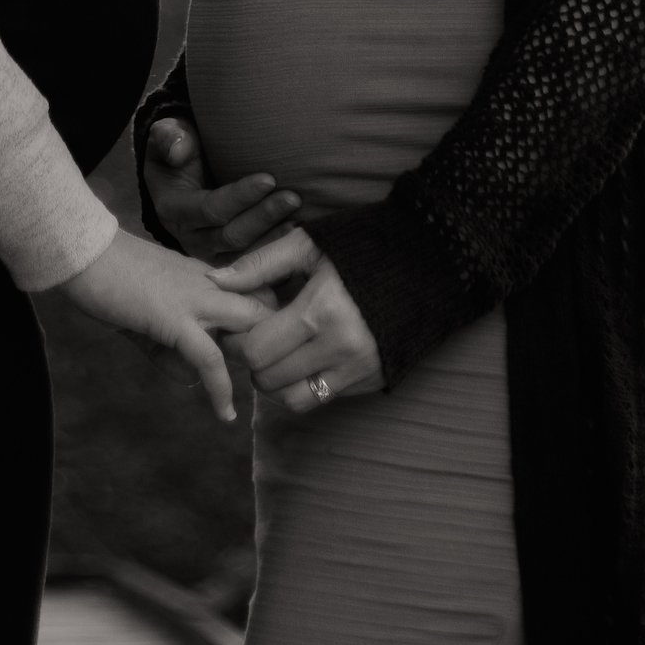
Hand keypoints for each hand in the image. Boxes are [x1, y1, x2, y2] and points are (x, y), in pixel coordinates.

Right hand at [59, 226, 267, 424]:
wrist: (83, 251)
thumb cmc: (109, 275)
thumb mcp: (148, 310)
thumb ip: (169, 344)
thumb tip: (189, 379)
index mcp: (206, 274)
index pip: (257, 291)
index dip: (270, 319)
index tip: (274, 348)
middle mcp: (209, 282)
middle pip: (266, 305)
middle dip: (275, 338)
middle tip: (271, 372)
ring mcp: (195, 298)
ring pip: (249, 326)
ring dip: (257, 361)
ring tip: (260, 390)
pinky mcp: (175, 318)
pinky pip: (209, 358)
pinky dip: (220, 389)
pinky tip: (225, 413)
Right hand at [142, 114, 302, 265]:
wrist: (177, 172)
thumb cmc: (178, 149)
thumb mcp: (166, 136)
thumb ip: (169, 138)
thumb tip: (179, 152)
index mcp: (172, 208)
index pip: (210, 208)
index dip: (240, 196)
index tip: (269, 178)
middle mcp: (189, 237)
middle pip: (230, 235)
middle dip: (263, 217)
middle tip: (293, 198)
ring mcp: (207, 253)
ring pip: (243, 252)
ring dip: (273, 236)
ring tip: (300, 217)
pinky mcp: (225, 259)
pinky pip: (251, 261)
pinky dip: (273, 248)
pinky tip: (295, 233)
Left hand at [211, 227, 382, 413]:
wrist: (430, 261)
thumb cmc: (362, 245)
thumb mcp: (309, 244)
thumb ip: (259, 264)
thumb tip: (215, 280)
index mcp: (319, 311)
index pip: (256, 351)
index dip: (236, 343)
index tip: (237, 327)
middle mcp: (339, 348)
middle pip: (270, 380)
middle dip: (252, 363)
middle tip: (254, 339)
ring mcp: (359, 369)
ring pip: (294, 400)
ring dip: (276, 382)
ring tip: (277, 352)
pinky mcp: (372, 380)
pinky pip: (323, 398)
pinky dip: (304, 385)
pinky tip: (305, 357)